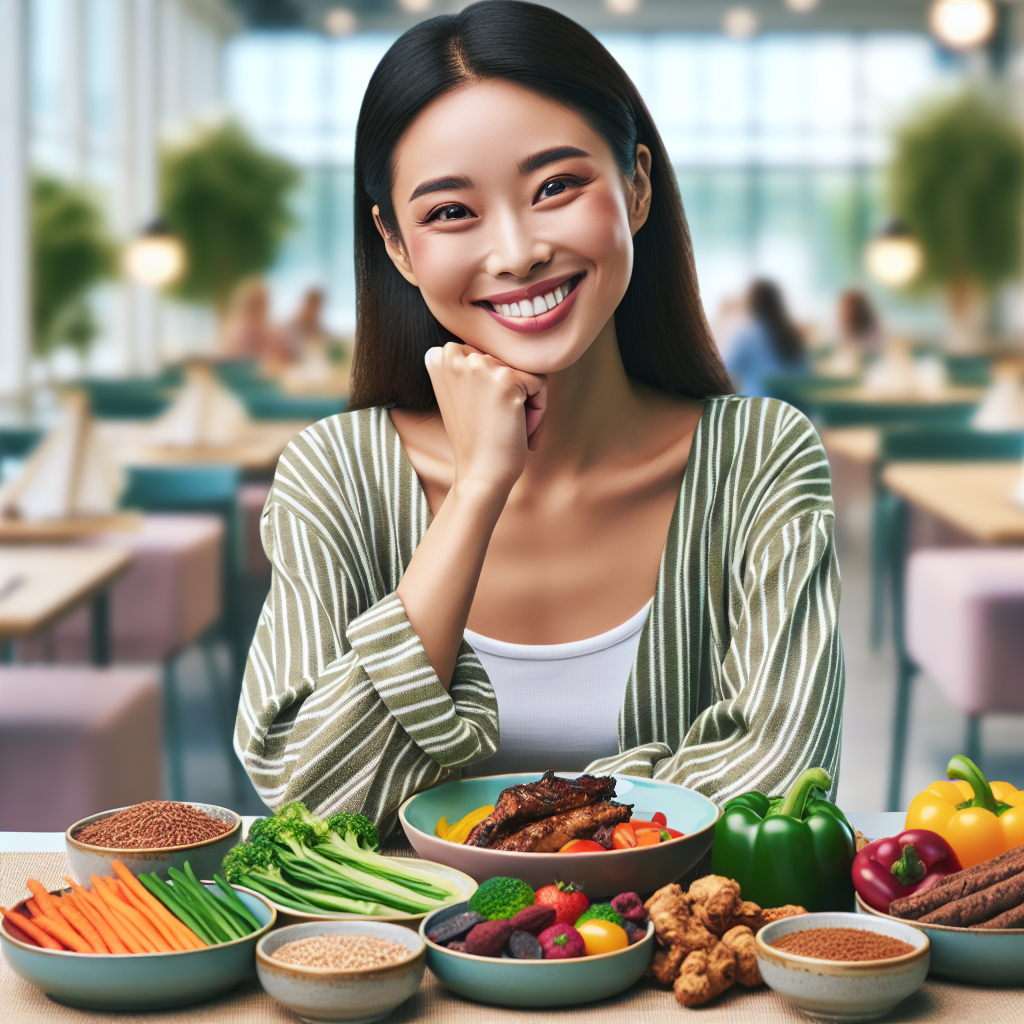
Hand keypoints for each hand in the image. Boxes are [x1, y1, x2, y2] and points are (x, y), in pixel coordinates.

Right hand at [425, 343, 546, 493]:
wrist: (480, 473)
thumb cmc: (477, 437)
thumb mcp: (462, 392)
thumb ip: (473, 365)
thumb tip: (510, 344)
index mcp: (439, 355)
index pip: (486, 354)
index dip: (493, 385)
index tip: (483, 411)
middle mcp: (454, 354)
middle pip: (506, 361)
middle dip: (511, 394)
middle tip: (496, 423)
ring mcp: (480, 365)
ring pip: (524, 372)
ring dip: (526, 404)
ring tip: (508, 427)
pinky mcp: (506, 379)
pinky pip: (540, 385)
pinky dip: (538, 411)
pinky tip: (519, 430)